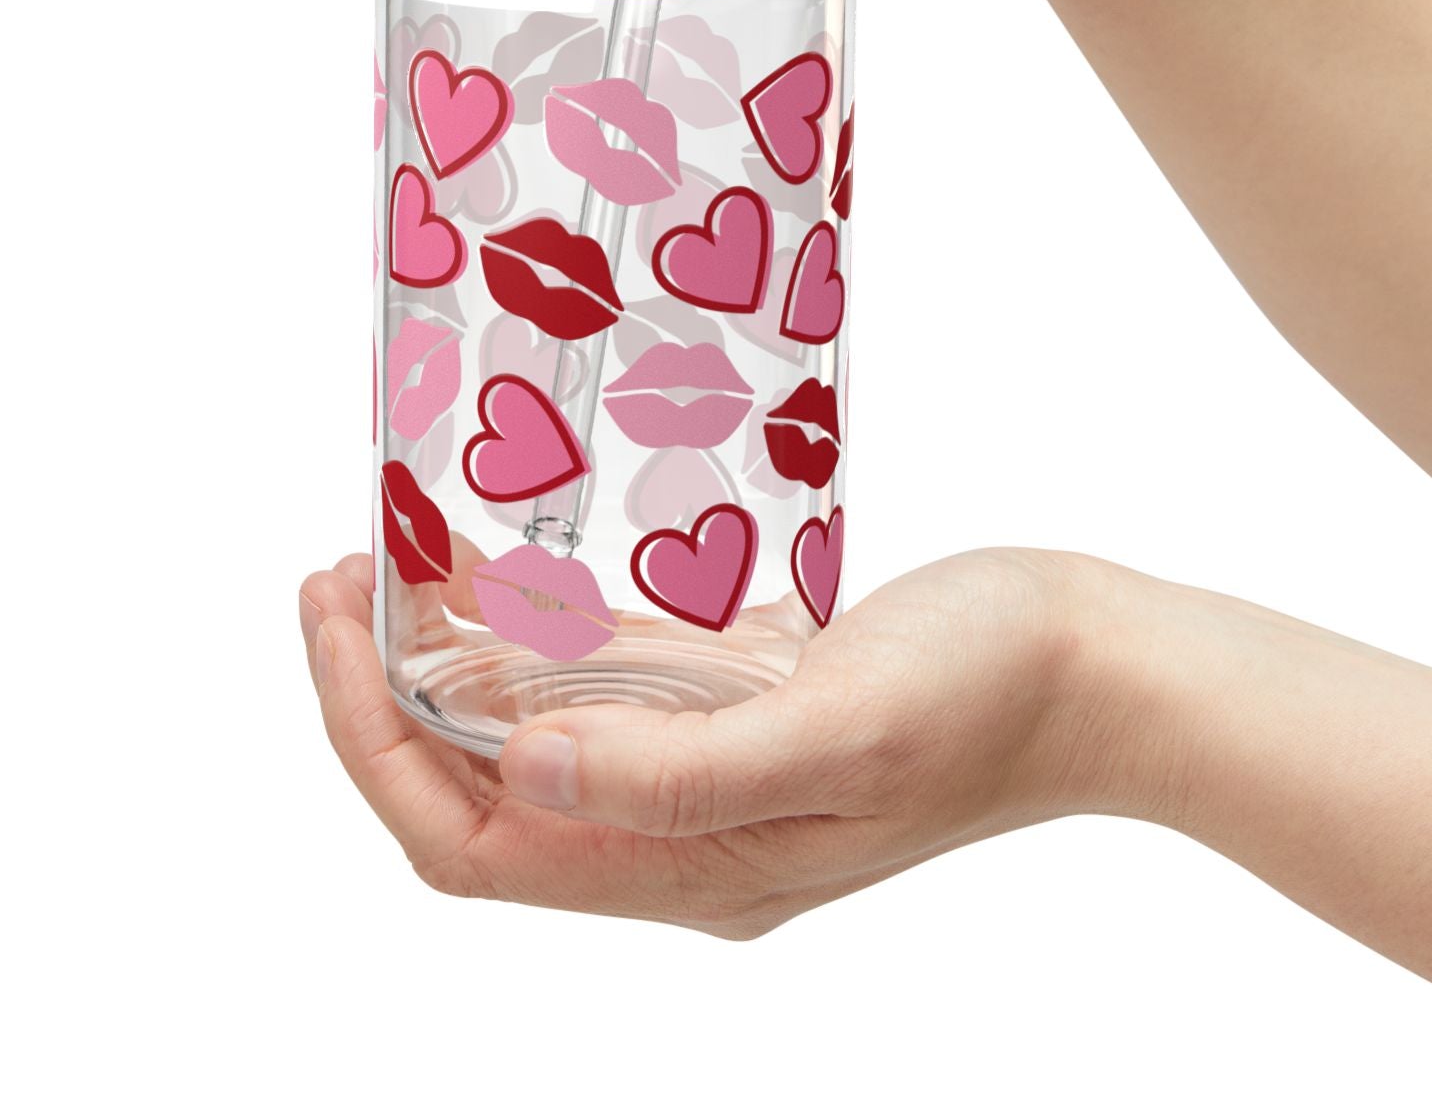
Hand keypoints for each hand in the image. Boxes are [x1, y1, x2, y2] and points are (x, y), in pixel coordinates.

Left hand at [299, 546, 1121, 936]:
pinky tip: (500, 575)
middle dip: (383, 696)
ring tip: (388, 562)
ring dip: (447, 663)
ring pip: (529, 740)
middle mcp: (680, 837)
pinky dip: (533, 640)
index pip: (471, 843)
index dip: (375, 743)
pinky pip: (601, 691)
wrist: (1098, 664)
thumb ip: (676, 771)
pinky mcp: (738, 711)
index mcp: (689, 869)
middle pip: (477, 795)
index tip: (333, 622)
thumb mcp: (835, 730)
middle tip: (338, 575)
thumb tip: (517, 769)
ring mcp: (708, 775)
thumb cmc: (987, 694)